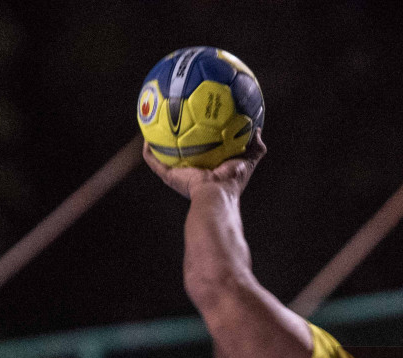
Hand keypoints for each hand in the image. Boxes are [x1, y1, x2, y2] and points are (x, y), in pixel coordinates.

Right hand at [143, 132, 266, 201]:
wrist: (217, 193)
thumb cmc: (232, 180)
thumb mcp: (247, 159)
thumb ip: (254, 146)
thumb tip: (257, 129)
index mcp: (208, 166)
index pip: (201, 149)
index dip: (197, 136)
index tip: (194, 120)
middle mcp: (191, 170)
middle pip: (180, 151)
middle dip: (174, 136)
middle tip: (170, 117)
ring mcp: (178, 174)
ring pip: (162, 156)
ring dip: (155, 142)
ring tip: (150, 125)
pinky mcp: (169, 176)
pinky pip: (153, 162)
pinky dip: (148, 151)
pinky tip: (145, 137)